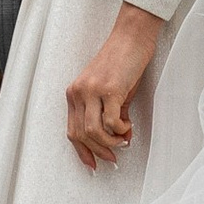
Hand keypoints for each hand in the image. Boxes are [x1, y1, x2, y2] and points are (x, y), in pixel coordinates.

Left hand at [67, 2, 163, 169]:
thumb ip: (111, 115)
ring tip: (123, 140)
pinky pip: (110, 122)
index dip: (82, 151)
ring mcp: (91, 91)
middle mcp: (78, 93)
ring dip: (110, 143)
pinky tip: (127, 126)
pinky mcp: (109, 89)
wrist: (131, 38)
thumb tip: (121, 139)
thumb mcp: (112, 92)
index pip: (72, 130)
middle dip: (99, 151)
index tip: (93, 164)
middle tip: (115, 157)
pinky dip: (120, 130)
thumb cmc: (123, 64)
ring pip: (93, 132)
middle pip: (81, 135)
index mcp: (74, 94)